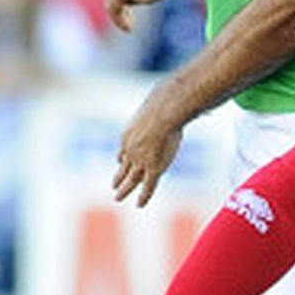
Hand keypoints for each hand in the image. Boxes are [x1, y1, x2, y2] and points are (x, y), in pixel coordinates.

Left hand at [113, 86, 183, 206]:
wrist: (164, 111)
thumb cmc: (164, 104)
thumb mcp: (159, 104)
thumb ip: (166, 103)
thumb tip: (180, 90)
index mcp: (129, 135)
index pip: (124, 151)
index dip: (123, 159)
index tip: (121, 163)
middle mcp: (131, 150)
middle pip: (123, 167)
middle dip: (119, 178)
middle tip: (113, 186)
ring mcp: (141, 160)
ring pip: (130, 179)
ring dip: (124, 190)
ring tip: (117, 198)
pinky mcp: (152, 167)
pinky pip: (147, 186)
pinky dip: (143, 196)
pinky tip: (139, 205)